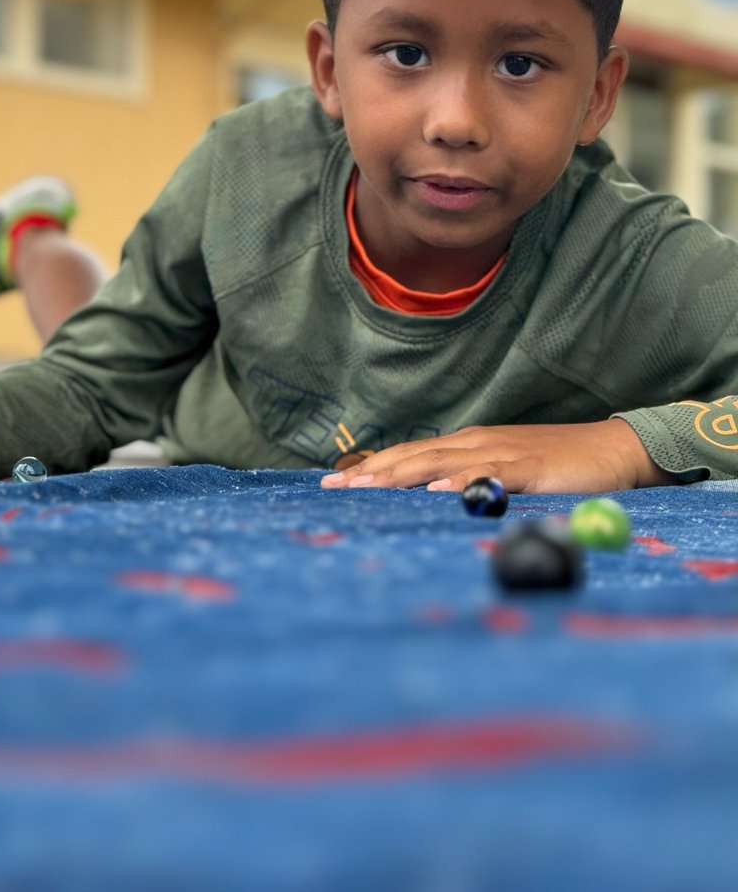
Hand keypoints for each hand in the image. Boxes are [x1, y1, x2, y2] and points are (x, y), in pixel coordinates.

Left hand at [320, 418, 677, 494]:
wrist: (614, 449)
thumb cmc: (557, 467)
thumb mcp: (504, 474)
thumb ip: (469, 485)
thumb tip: (429, 502)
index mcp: (467, 446)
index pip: (408, 455)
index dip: (370, 466)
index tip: (332, 481)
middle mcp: (476, 444)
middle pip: (414, 456)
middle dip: (371, 472)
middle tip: (333, 487)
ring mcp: (502, 453)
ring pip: (441, 463)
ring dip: (401, 474)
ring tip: (367, 487)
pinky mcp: (531, 468)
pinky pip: (491, 474)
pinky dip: (462, 482)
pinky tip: (438, 492)